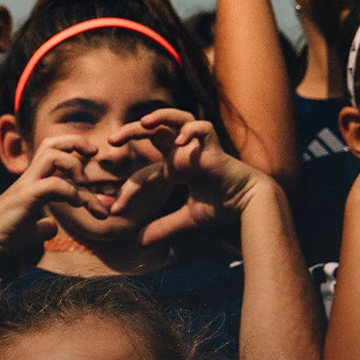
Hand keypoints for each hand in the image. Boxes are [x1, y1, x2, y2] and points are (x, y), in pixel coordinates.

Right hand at [0, 135, 101, 273]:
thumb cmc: (4, 237)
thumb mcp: (31, 232)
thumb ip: (43, 226)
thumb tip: (53, 226)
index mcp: (32, 183)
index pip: (56, 157)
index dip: (77, 161)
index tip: (92, 182)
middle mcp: (30, 178)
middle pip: (52, 143)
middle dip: (77, 142)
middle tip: (94, 153)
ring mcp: (27, 185)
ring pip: (52, 154)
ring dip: (75, 165)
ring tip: (84, 184)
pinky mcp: (27, 196)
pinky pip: (54, 183)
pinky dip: (70, 191)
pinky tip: (76, 204)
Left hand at [109, 110, 266, 243]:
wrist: (247, 205)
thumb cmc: (220, 207)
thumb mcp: (185, 220)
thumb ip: (162, 227)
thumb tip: (138, 242)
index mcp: (174, 168)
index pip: (143, 174)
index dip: (128, 192)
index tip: (115, 211)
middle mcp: (183, 154)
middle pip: (154, 132)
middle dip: (132, 132)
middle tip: (111, 140)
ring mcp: (198, 148)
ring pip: (178, 118)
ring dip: (161, 116)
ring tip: (145, 123)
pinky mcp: (214, 147)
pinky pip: (203, 128)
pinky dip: (191, 131)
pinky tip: (179, 142)